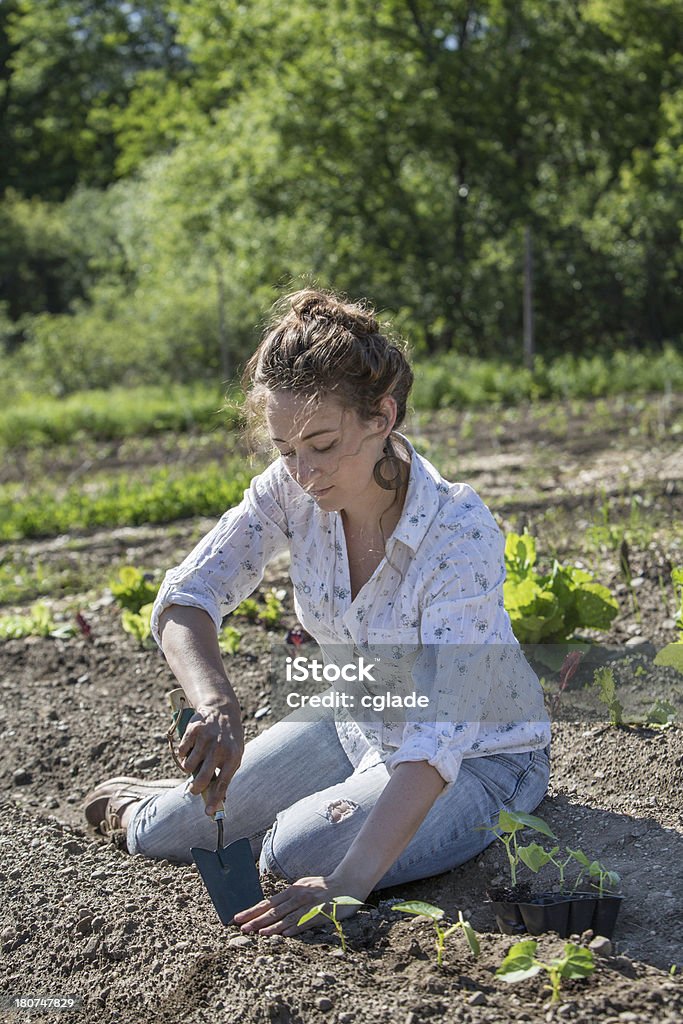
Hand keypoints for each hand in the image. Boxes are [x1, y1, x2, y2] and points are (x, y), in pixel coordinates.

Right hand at [178, 702, 243, 814]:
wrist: (222, 710)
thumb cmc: (228, 739)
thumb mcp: (234, 754)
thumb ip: (225, 775)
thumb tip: (217, 802)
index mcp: (233, 756)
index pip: (223, 783)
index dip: (215, 800)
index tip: (208, 813)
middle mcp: (220, 748)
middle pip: (203, 778)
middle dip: (195, 788)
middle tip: (194, 789)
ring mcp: (206, 739)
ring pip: (188, 767)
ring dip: (189, 768)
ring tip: (196, 760)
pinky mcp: (193, 731)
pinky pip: (182, 752)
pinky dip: (184, 754)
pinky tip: (192, 746)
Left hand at [232, 873, 367, 936]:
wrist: (348, 881)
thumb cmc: (325, 887)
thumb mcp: (304, 887)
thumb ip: (290, 897)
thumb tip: (273, 907)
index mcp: (293, 889)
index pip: (268, 902)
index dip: (252, 910)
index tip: (237, 918)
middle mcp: (298, 895)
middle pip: (274, 910)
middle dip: (257, 919)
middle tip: (242, 927)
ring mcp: (310, 904)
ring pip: (288, 917)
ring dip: (272, 926)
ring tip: (258, 933)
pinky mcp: (322, 912)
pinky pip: (306, 921)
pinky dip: (294, 928)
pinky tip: (284, 934)